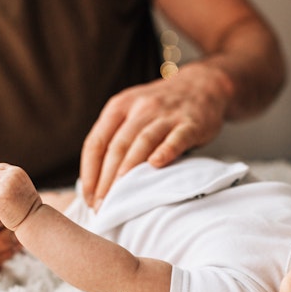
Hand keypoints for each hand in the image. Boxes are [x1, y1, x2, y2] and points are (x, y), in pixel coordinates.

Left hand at [0, 163, 41, 230]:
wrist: (36, 223)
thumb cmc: (25, 208)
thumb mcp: (18, 186)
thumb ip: (4, 178)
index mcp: (16, 171)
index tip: (6, 195)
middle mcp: (12, 175)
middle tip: (6, 203)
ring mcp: (7, 186)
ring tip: (4, 207)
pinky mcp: (2, 198)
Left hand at [79, 64, 230, 209]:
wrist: (202, 85)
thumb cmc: (162, 108)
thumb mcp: (132, 112)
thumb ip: (116, 137)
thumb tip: (96, 181)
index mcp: (119, 107)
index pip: (96, 142)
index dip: (89, 172)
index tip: (88, 198)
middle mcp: (140, 108)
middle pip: (117, 146)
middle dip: (106, 180)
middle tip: (102, 206)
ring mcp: (166, 115)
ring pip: (142, 143)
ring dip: (129, 172)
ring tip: (120, 197)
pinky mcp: (190, 123)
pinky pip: (176, 138)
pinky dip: (165, 151)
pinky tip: (156, 166)